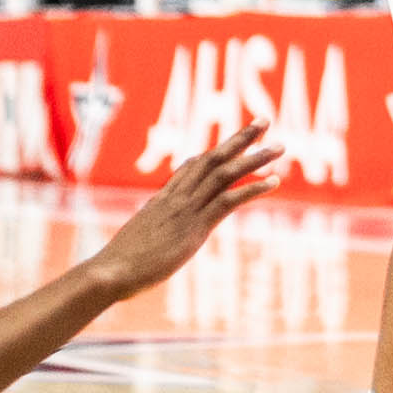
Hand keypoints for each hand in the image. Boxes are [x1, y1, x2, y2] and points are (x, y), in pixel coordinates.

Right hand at [82, 128, 283, 300]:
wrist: (111, 272)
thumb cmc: (117, 267)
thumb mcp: (135, 246)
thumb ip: (149, 239)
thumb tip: (148, 246)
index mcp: (162, 200)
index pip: (190, 168)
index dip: (213, 153)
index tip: (231, 143)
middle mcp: (176, 198)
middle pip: (212, 158)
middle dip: (240, 139)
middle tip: (264, 121)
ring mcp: (186, 209)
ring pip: (225, 173)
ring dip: (255, 157)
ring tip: (281, 146)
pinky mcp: (195, 226)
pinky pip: (228, 200)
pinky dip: (253, 188)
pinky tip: (275, 181)